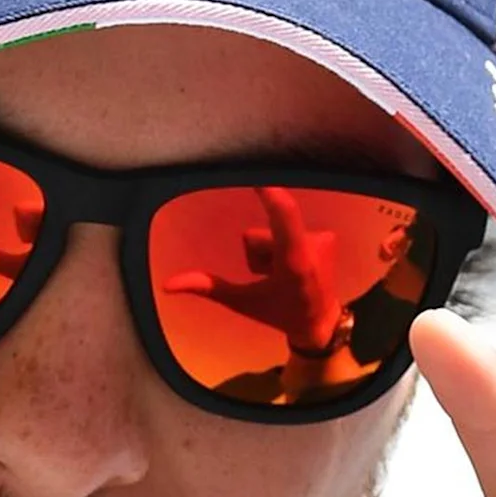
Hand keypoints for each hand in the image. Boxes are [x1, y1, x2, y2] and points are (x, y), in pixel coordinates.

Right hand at [161, 185, 379, 354]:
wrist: (319, 321)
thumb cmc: (279, 313)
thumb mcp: (242, 303)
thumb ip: (208, 288)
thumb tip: (167, 285)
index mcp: (294, 262)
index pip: (283, 217)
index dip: (270, 193)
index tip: (257, 175)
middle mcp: (312, 245)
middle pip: (259, 235)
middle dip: (258, 253)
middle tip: (271, 278)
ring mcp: (323, 238)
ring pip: (274, 232)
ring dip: (272, 250)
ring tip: (284, 273)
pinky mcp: (329, 235)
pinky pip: (290, 229)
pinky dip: (287, 245)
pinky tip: (296, 265)